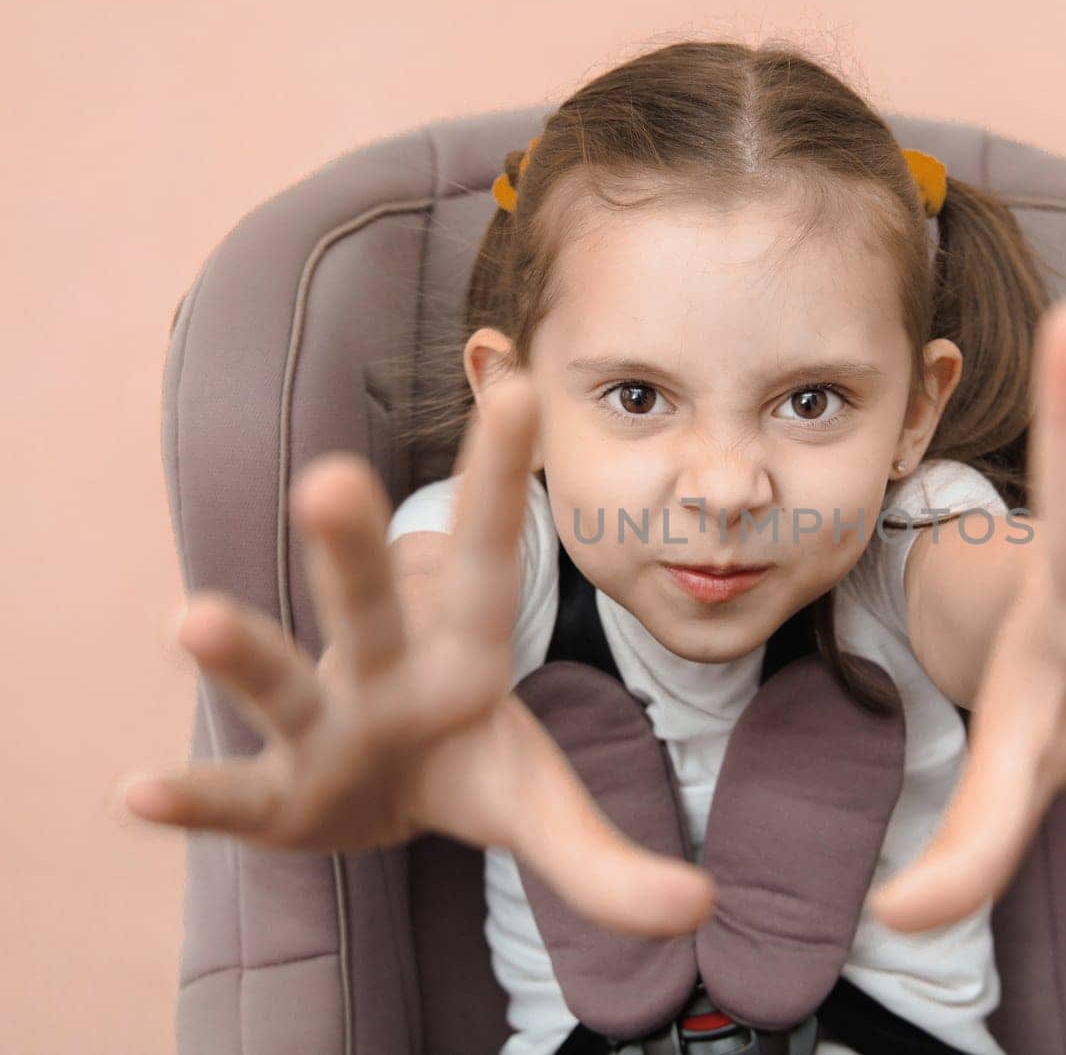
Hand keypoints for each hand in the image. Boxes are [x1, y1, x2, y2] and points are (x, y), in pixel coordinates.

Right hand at [117, 374, 714, 936]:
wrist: (378, 808)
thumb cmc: (464, 768)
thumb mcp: (543, 810)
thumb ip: (613, 862)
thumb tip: (702, 906)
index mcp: (464, 654)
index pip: (490, 558)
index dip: (501, 479)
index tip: (517, 384)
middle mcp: (385, 670)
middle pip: (373, 602)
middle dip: (357, 545)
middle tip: (340, 476)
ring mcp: (321, 726)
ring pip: (284, 681)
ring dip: (244, 653)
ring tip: (190, 620)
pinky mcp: (273, 795)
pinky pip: (229, 793)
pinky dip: (189, 795)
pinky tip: (138, 794)